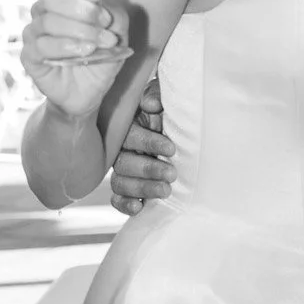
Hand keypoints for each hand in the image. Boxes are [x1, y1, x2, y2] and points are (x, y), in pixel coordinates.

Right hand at [21, 0, 126, 117]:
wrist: (90, 91)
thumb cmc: (101, 56)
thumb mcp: (116, 30)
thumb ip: (109, 6)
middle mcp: (43, 13)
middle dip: (82, 8)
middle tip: (104, 22)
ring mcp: (33, 34)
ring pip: (48, 22)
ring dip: (81, 30)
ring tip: (103, 42)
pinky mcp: (29, 56)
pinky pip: (42, 46)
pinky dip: (67, 46)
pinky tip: (85, 51)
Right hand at [109, 78, 175, 216]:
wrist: (186, 128)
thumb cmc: (172, 111)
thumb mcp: (166, 97)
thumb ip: (157, 95)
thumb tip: (151, 105)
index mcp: (129, 124)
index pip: (128, 134)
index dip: (148, 142)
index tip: (171, 148)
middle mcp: (123, 148)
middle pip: (122, 162)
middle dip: (148, 168)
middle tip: (172, 173)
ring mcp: (124, 169)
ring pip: (119, 182)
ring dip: (142, 187)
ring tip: (166, 190)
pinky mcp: (127, 189)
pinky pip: (117, 199)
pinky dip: (125, 204)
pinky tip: (139, 207)